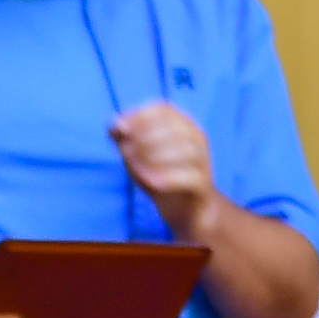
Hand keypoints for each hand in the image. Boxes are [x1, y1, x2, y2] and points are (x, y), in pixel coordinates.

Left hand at [110, 98, 220, 232]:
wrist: (184, 208)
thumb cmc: (158, 174)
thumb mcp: (135, 154)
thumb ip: (125, 138)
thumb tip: (115, 126)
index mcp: (181, 123)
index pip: (163, 109)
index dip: (139, 116)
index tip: (119, 130)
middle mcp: (196, 137)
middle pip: (175, 128)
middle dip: (145, 138)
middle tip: (125, 152)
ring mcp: (203, 160)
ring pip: (186, 150)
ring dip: (155, 157)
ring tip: (134, 166)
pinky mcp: (203, 183)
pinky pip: (189, 176)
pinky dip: (167, 178)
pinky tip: (150, 182)